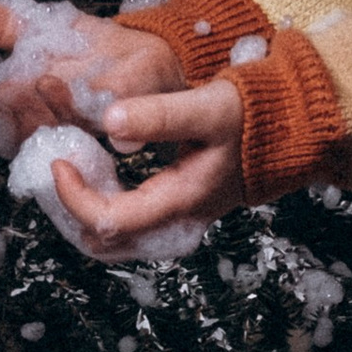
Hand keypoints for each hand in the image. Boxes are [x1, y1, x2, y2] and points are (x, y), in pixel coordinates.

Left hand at [0, 0, 245, 260]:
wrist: (291, 126)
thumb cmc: (254, 116)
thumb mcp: (208, 107)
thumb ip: (160, 115)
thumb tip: (108, 121)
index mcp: (180, 200)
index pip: (109, 222)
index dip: (74, 196)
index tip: (61, 160)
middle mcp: (178, 220)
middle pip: (106, 244)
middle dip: (73, 213)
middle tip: (60, 172)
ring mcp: (180, 220)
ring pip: (118, 240)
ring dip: (88, 213)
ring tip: (75, 174)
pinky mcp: (181, 209)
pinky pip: (132, 225)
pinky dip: (107, 207)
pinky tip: (101, 174)